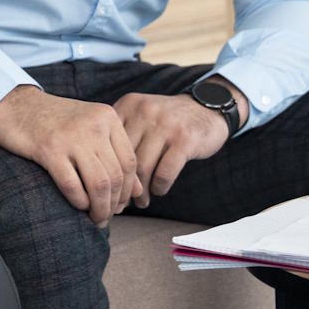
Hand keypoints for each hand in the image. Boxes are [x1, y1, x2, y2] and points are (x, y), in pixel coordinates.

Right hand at [0, 86, 138, 225]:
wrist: (15, 104)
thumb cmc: (54, 120)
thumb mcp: (89, 128)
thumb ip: (114, 153)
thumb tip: (138, 191)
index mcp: (107, 117)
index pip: (130, 162)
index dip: (128, 189)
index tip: (120, 204)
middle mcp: (94, 125)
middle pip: (116, 175)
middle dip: (114, 203)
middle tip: (107, 216)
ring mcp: (71, 137)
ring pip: (98, 183)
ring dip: (99, 208)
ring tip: (96, 218)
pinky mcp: (48, 149)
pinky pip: (72, 185)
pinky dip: (78, 201)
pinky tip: (78, 206)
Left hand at [113, 92, 232, 207]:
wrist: (207, 108)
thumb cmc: (167, 122)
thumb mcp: (141, 116)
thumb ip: (121, 136)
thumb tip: (101, 176)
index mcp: (128, 105)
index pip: (107, 143)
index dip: (106, 170)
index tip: (105, 190)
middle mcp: (144, 112)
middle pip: (123, 157)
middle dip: (122, 185)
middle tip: (121, 203)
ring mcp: (165, 125)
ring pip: (142, 168)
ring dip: (141, 191)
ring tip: (140, 201)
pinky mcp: (185, 140)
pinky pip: (164, 172)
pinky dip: (159, 186)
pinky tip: (159, 190)